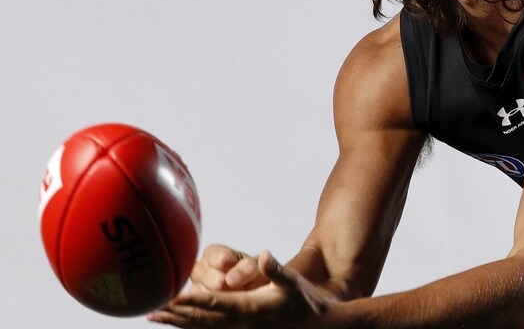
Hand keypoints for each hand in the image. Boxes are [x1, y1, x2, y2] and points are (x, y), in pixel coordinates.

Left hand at [148, 251, 338, 327]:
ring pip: (203, 328)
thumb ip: (276, 270)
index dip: (192, 302)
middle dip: (176, 315)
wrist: (317, 326)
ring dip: (179, 323)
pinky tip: (180, 324)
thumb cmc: (305, 302)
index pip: (215, 305)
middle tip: (151, 310)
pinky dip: (193, 328)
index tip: (170, 299)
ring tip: (155, 317)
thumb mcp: (293, 282)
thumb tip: (263, 255)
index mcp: (251, 309)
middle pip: (202, 320)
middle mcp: (241, 324)